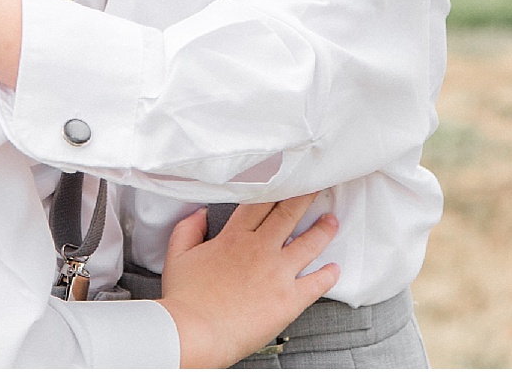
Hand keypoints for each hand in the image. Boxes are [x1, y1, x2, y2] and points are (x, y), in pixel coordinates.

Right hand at [159, 194, 340, 367]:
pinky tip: (334, 270)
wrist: (193, 333)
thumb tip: (200, 214)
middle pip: (289, 214)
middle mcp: (259, 249)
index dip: (276, 188)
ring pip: (309, 243)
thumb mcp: (177, 256)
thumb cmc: (185, 301)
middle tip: (317, 186)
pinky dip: (329, 275)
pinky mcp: (289, 299)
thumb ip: (188, 230)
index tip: (287, 179)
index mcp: (234, 238)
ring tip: (331, 221)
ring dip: (323, 230)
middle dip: (306, 196)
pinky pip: (317, 283)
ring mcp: (277, 273)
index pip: (260, 203)